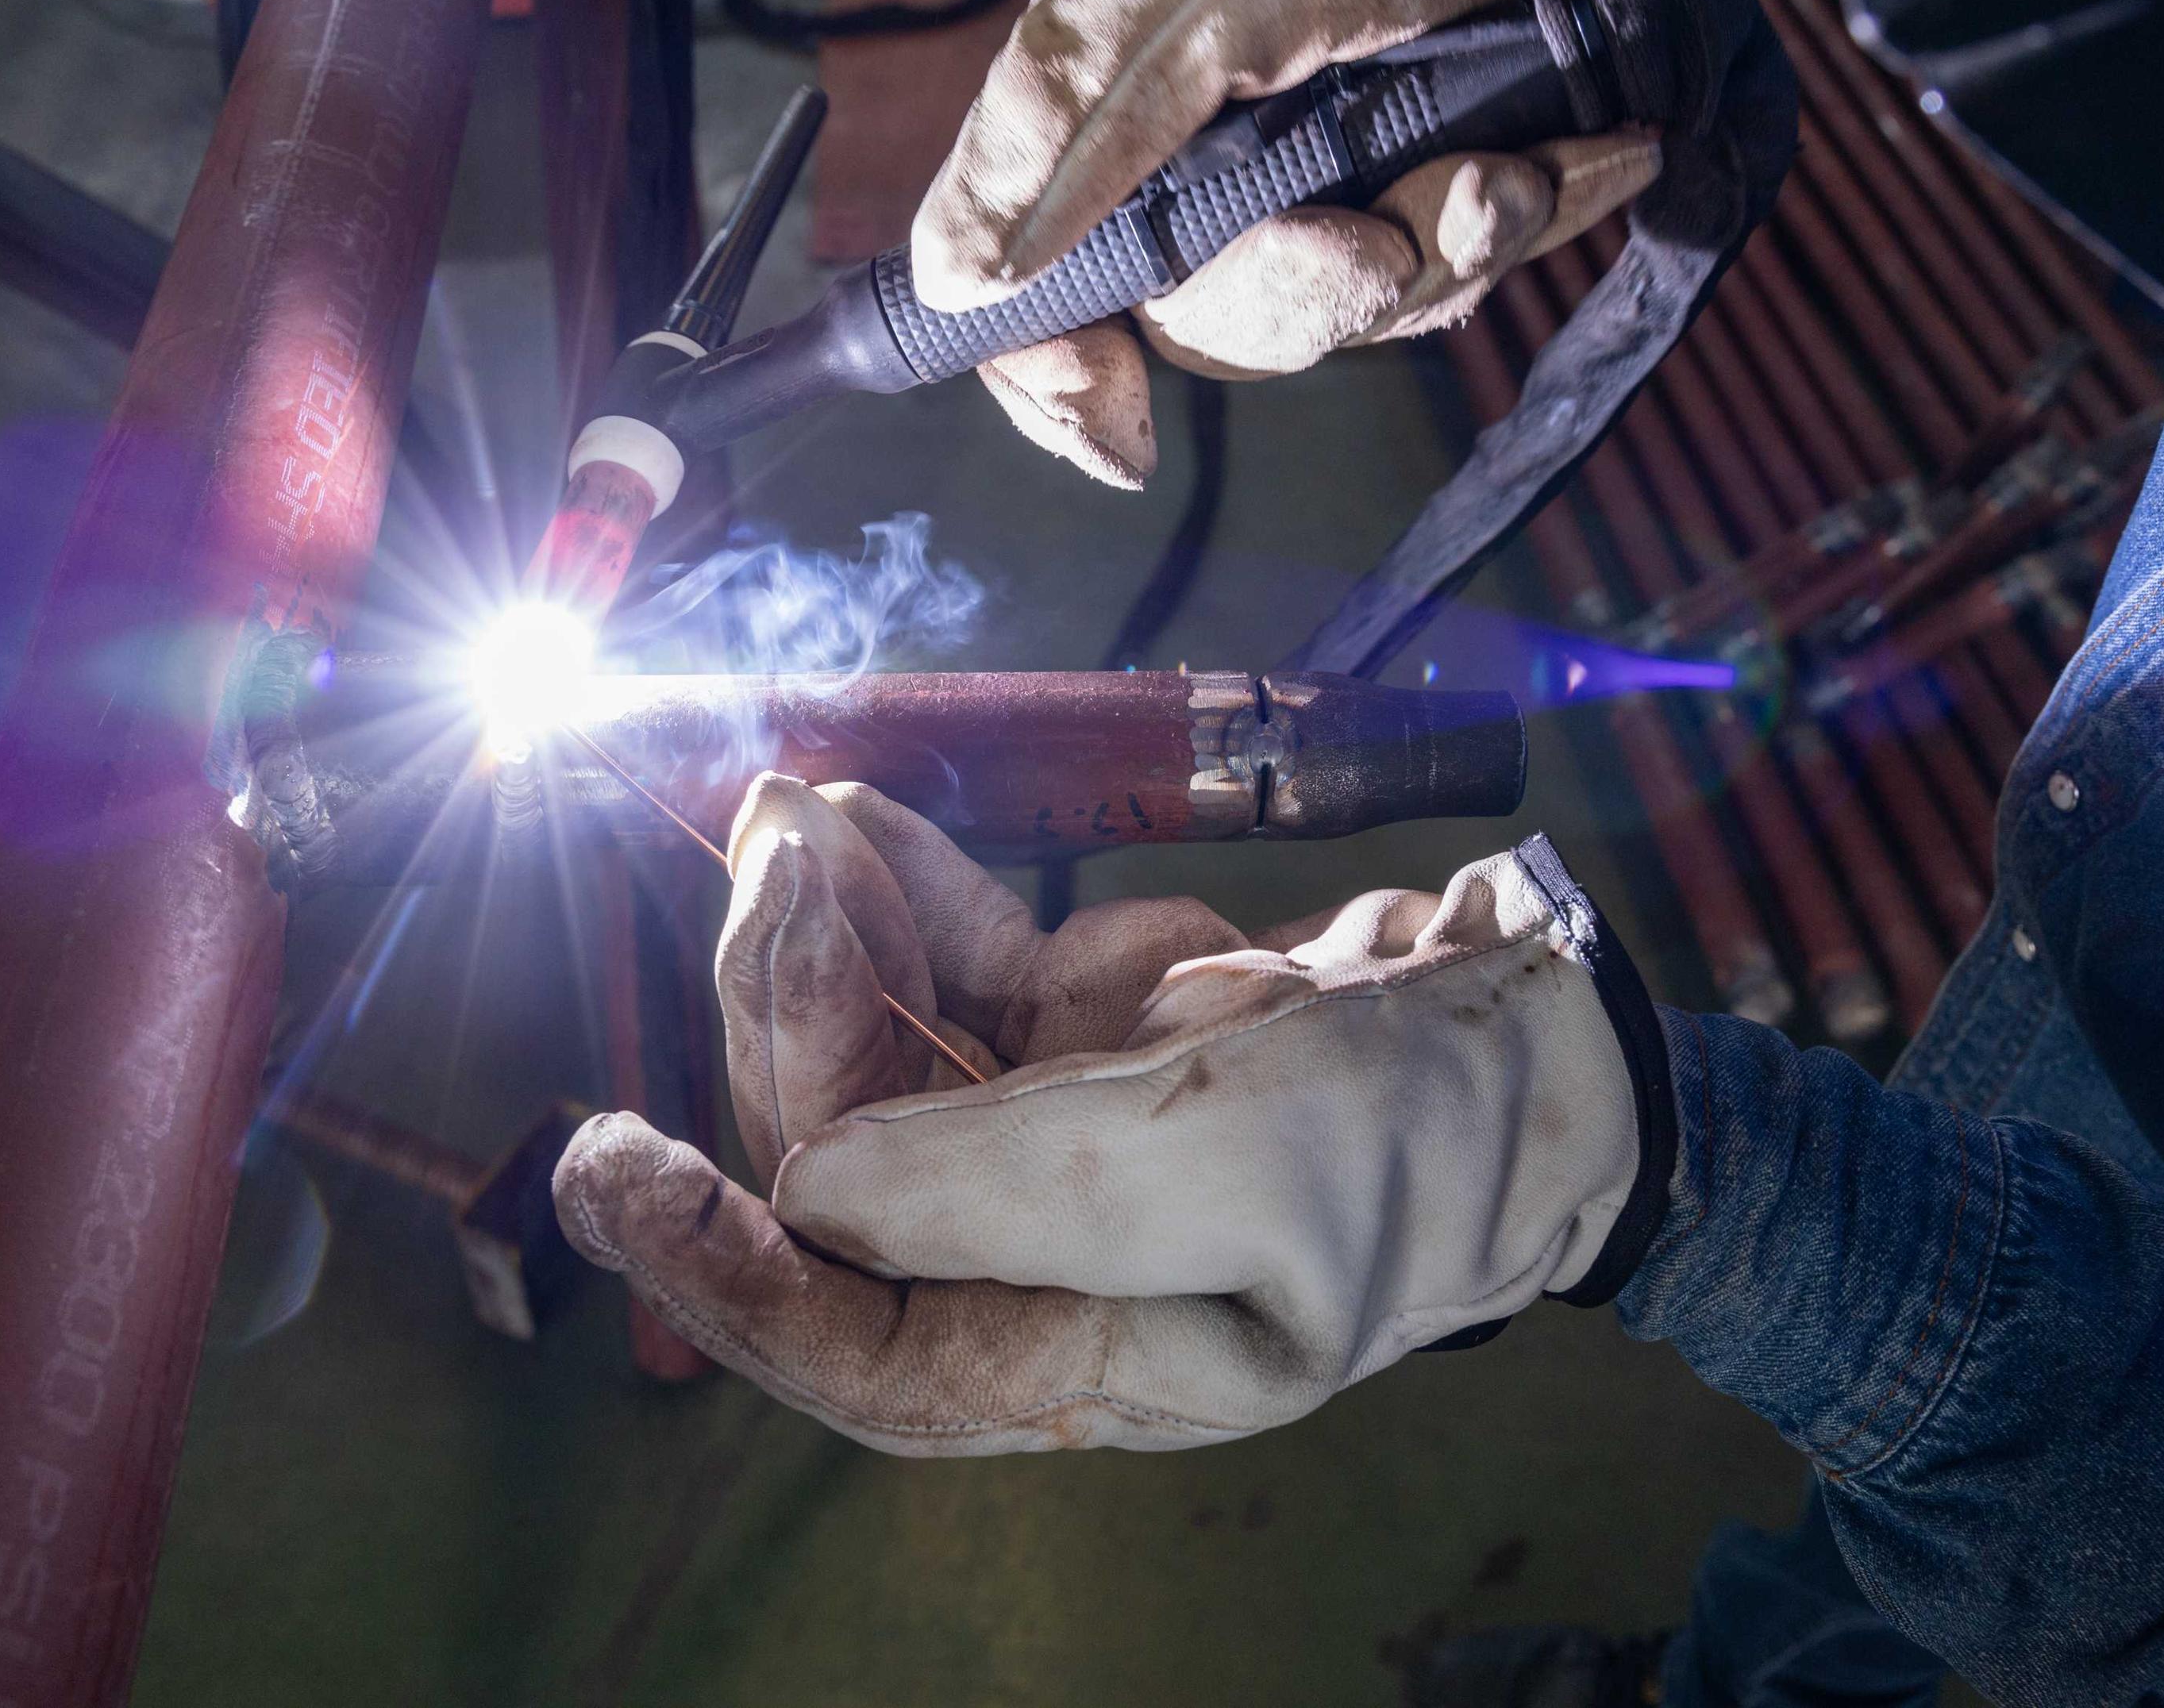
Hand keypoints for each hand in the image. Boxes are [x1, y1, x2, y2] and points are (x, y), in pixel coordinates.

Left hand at [551, 774, 1672, 1453]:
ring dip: (823, 928)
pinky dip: (902, 893)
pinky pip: (951, 972)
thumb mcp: (1244, 1164)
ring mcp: (1049, 1141)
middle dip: (784, 1009)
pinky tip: (855, 816)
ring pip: (875, 1049)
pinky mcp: (1077, 1037)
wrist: (1553, 1033)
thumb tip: (807, 1182)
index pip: (848, 1343)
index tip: (610, 1163)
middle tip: (766, 859)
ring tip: (793, 809)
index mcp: (1074, 1353)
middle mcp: (1034, 1260)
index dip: (717, 1265)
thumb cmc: (1434, 1133)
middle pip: (840, 1162)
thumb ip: (1022, 1186)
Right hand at [912, 0, 1678, 486]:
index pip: (1031, 293)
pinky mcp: (1426, 179)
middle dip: (1302, 300)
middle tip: (1374, 242)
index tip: (1119, 423)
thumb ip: (1069, 122)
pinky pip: (1446, 280)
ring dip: (1434, 256)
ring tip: (1495, 173)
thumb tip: (960, 281)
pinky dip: (1510, 233)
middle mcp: (1194, 157)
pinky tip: (1558, 166)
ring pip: (1340, 315)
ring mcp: (1315, 176)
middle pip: (1203, 328)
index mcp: (1102, 106)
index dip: (1056, 380)